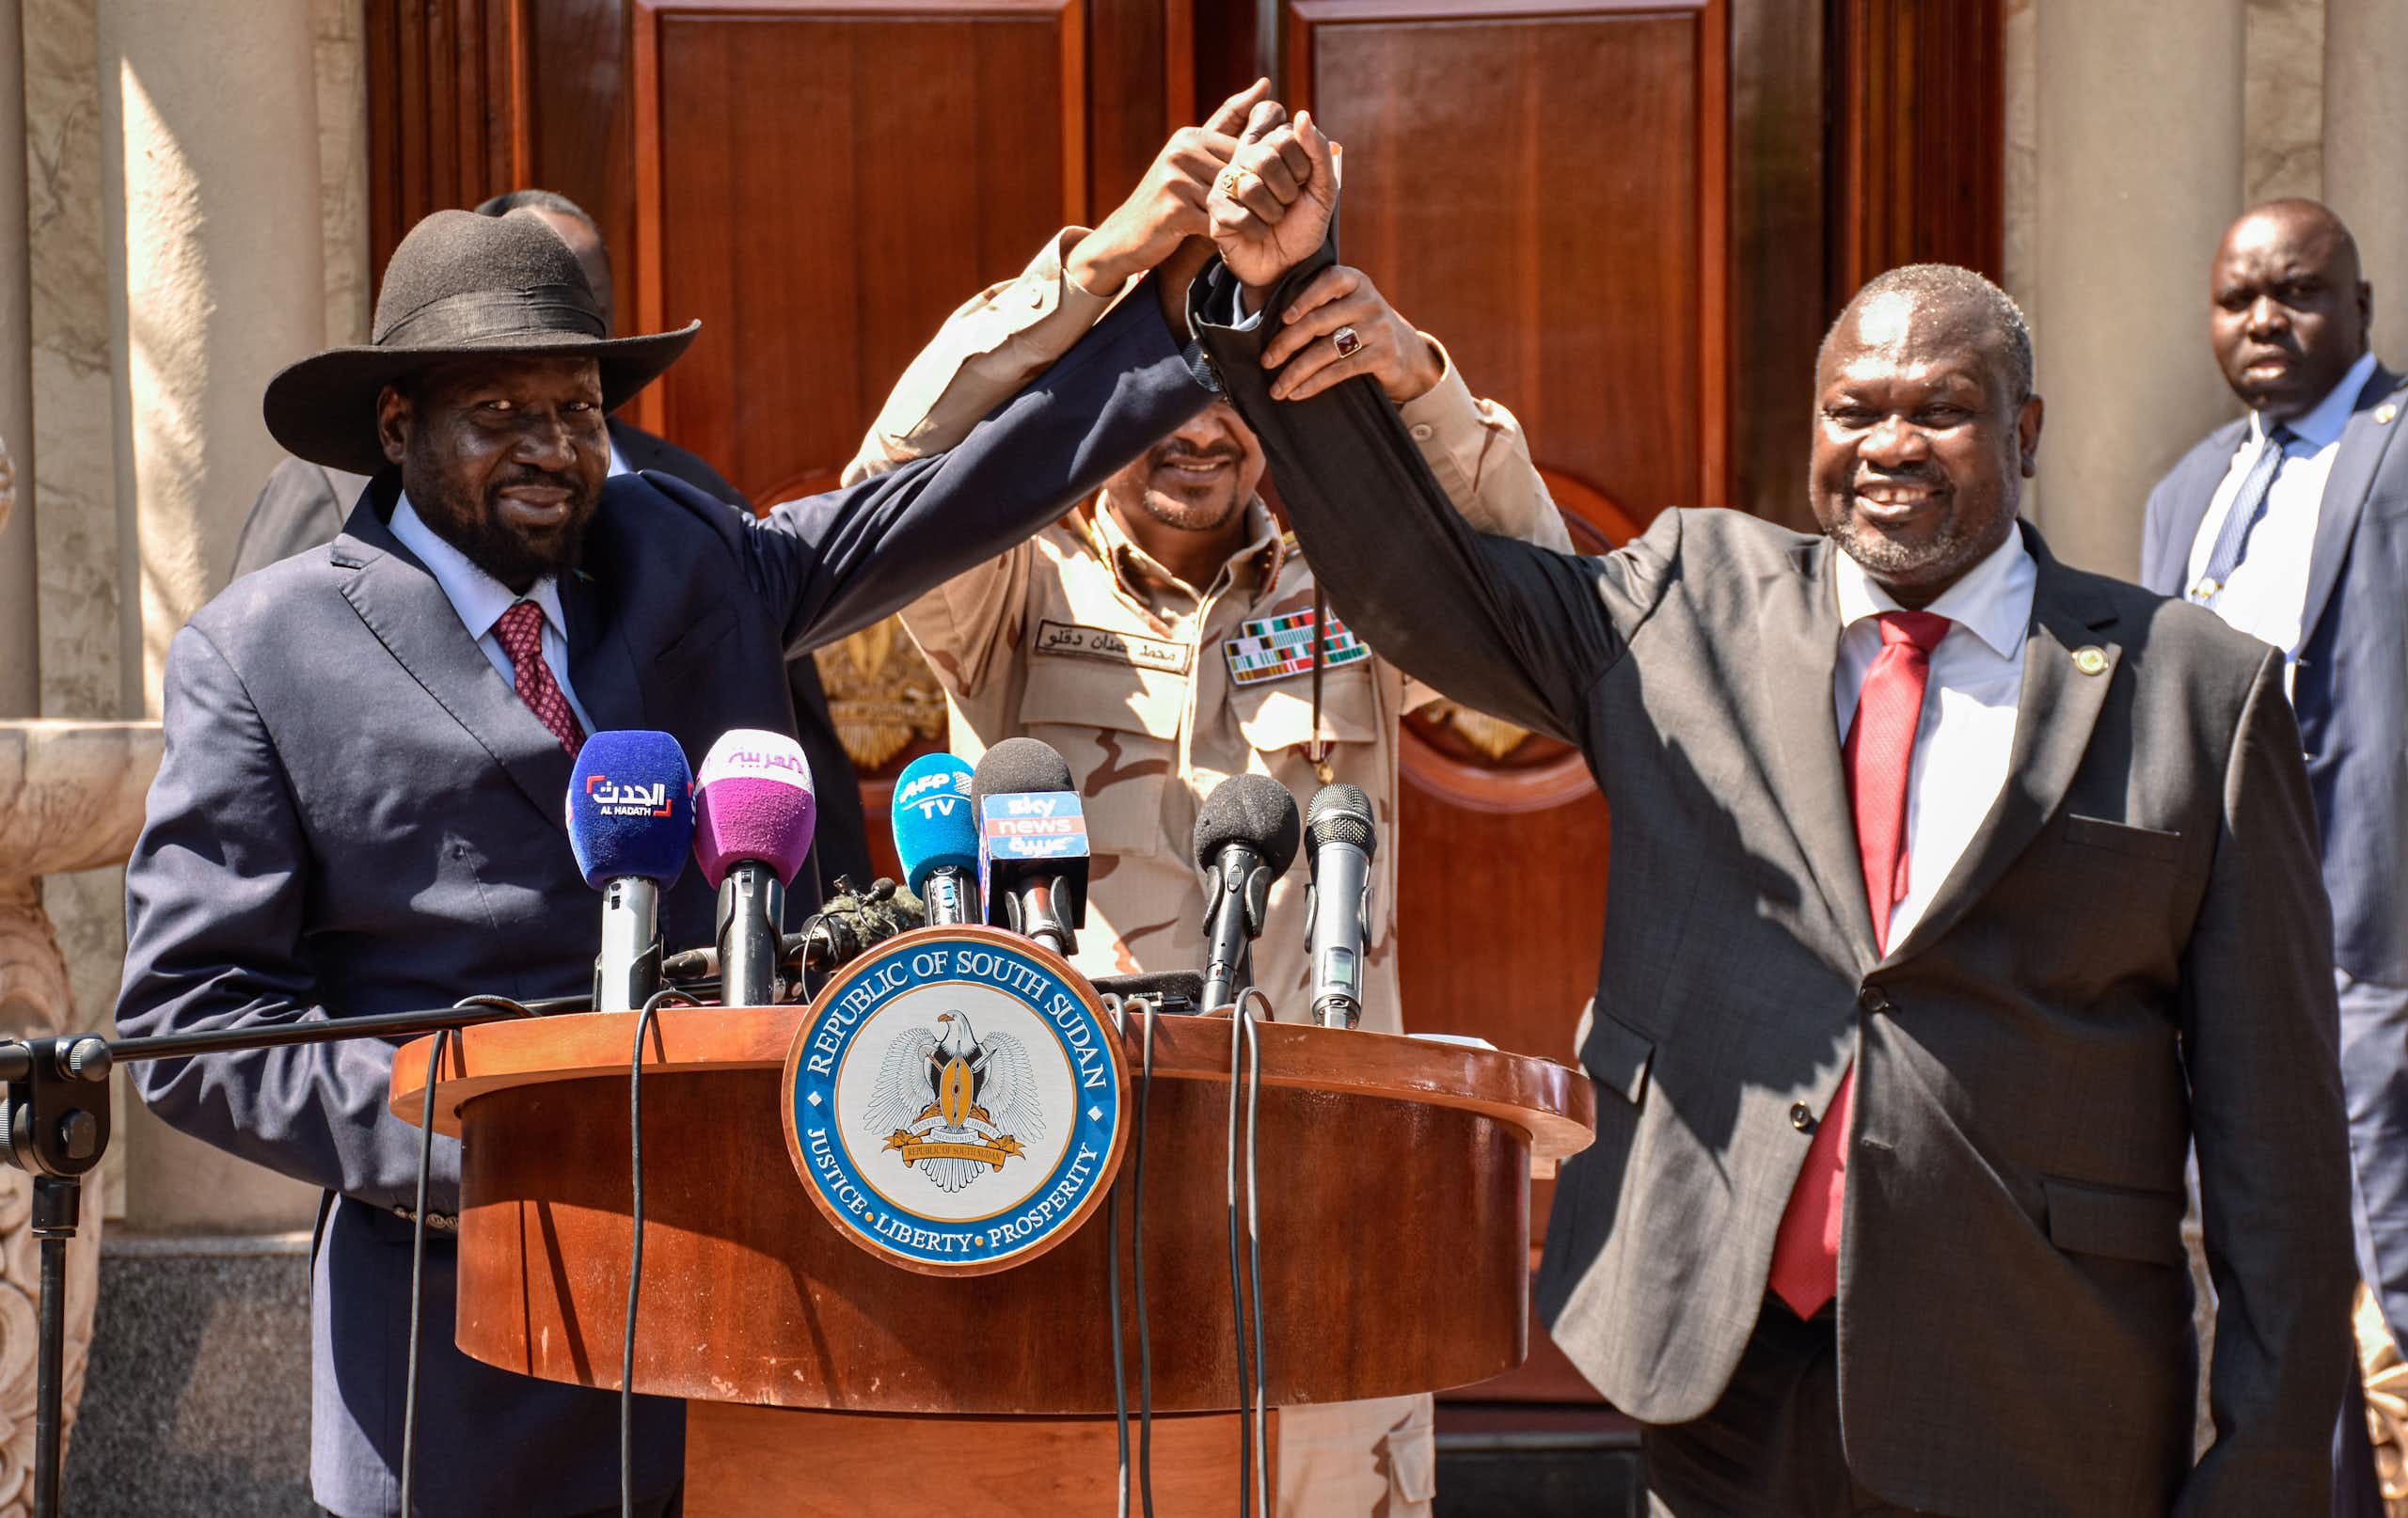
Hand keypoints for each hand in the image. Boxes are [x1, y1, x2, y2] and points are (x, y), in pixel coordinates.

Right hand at [1067, 79, 1273, 295]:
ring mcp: (1175, 179)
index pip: (1244, 149)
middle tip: (1281, 211)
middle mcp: (1182, 151)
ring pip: (1232, 200)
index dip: (1264, 171)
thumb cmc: (1172, 198)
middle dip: (1260, 194)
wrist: (1128, 236)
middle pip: (1240, 174)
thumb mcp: (1197, 160)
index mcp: (1191, 136)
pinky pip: (1217, 221)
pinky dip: (1232, 233)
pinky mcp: (1173, 209)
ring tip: (1266, 228)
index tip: (1280, 187)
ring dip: (1251, 216)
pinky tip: (1242, 241)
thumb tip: (1266, 85)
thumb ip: (1230, 127)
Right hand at [1207, 106, 1338, 293]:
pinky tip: (1257, 234)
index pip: (1286, 135)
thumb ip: (1318, 152)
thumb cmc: (1302, 226)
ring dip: (1273, 214)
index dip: (1303, 166)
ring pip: (1252, 187)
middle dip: (1288, 190)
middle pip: (1267, 157)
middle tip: (1286, 205)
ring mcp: (1226, 182)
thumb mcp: (1322, 189)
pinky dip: (1258, 231)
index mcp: (1270, 146)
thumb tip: (1301, 115)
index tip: (1303, 184)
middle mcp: (1244, 158)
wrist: (1286, 267)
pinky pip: (1240, 215)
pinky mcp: (1214, 209)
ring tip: (1271, 220)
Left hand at [1261, 265, 1442, 402]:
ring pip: (1327, 350)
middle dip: (1287, 343)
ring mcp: (1378, 328)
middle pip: (1319, 321)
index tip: (1283, 319)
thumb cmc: (1361, 327)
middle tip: (1266, 361)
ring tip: (1277, 388)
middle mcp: (1368, 301)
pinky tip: (1298, 393)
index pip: (1328, 281)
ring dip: (1296, 372)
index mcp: (1355, 281)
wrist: (1409, 353)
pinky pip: (1341, 370)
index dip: (1304, 298)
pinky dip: (1315, 383)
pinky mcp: (1383, 355)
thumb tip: (1267, 327)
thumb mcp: (1347, 306)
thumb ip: (1320, 306)